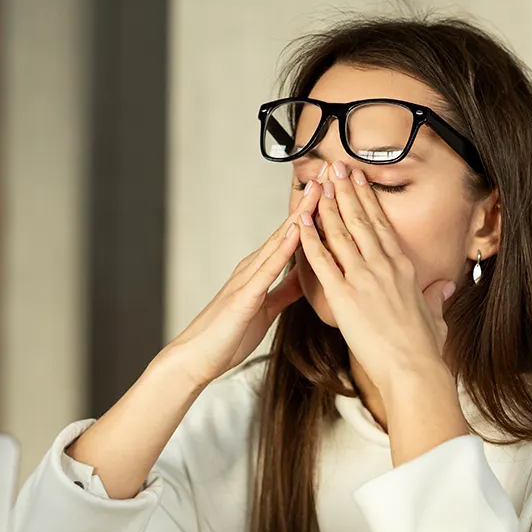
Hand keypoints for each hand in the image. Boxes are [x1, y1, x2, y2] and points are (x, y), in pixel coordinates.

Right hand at [161, 180, 323, 387]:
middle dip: (310, 202)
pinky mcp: (244, 295)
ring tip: (319, 191)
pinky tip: (298, 233)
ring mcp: (248, 278)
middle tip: (330, 174)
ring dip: (300, 215)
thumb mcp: (267, 308)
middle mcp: (254, 267)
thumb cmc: (229, 335)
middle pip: (288, 228)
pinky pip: (268, 269)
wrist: (198, 357)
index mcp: (261, 271)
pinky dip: (284, 249)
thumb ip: (284, 290)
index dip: (314, 212)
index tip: (334, 190)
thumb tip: (306, 275)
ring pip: (279, 241)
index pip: (293, 235)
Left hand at [296, 164, 455, 395]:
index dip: (367, 199)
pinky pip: (321, 261)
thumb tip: (445, 287)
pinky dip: (309, 239)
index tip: (358, 180)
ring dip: (327, 205)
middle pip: (360, 219)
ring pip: (340, 232)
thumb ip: (436, 297)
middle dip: (345, 190)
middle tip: (334, 167)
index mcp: (402, 267)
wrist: (414, 368)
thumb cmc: (424, 348)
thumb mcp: (436, 315)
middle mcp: (383, 266)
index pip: (381, 224)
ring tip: (317, 183)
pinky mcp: (344, 295)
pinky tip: (300, 221)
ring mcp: (363, 278)